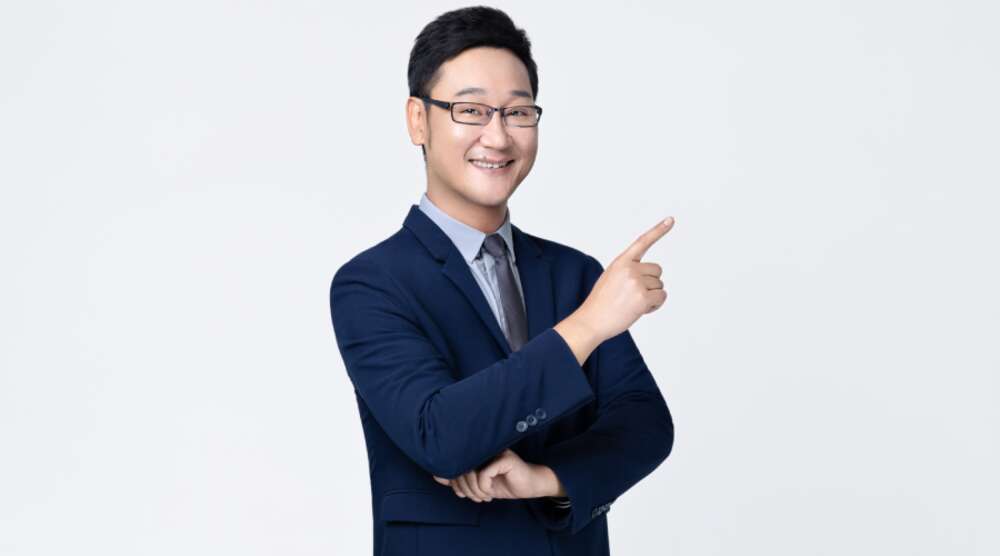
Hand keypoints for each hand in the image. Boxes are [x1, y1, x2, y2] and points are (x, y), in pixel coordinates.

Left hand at [433, 449, 556, 501]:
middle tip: (476, 498)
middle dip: (465, 489)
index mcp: (475, 452)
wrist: (529, 485)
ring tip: (483, 496)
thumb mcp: (477, 484)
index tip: (463, 494)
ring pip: (471, 472)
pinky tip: (491, 492)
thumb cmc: (503, 483)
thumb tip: (436, 475)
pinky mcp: (504, 459)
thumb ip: (458, 479)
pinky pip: (484, 475)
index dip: (454, 483)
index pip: (455, 465)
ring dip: (475, 491)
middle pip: (461, 469)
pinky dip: (484, 488)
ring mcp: (494, 452)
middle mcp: (483, 449)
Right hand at [575, 217, 672, 340]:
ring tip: (632, 304)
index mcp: (621, 261)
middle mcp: (630, 268)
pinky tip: (640, 310)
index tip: (670, 220)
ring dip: (651, 296)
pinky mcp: (643, 297)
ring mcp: (637, 282)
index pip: (642, 242)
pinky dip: (655, 305)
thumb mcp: (611, 278)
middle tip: (633, 295)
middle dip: (650, 283)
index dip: (658, 230)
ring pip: (660, 285)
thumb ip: (629, 272)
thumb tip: (652, 278)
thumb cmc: (601, 303)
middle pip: (657, 271)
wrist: (592, 320)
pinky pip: (661, 297)